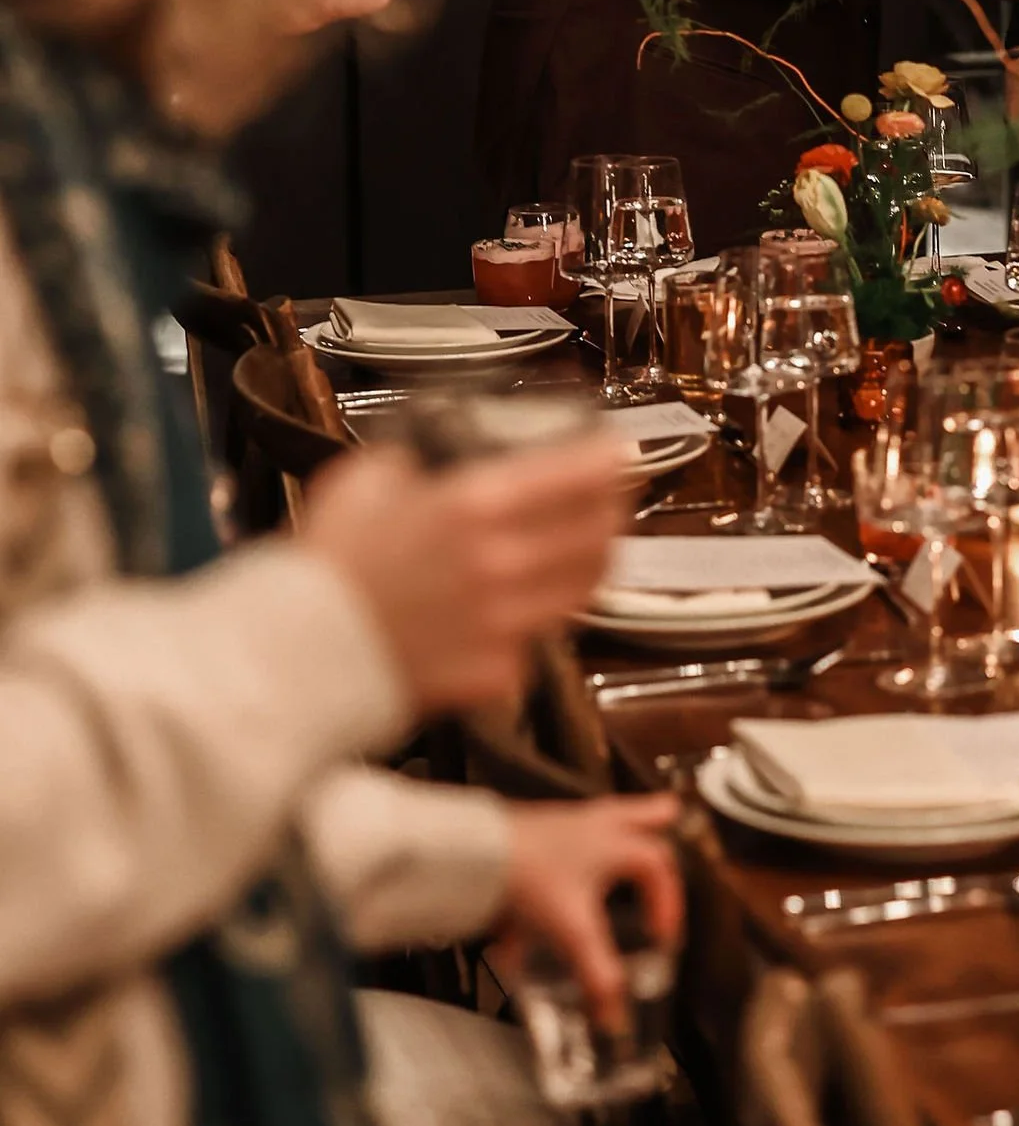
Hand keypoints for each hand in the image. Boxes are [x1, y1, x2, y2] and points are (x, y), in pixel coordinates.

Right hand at [303, 437, 630, 715]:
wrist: (294, 656)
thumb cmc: (322, 572)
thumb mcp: (363, 480)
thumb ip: (411, 458)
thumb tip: (428, 453)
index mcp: (473, 507)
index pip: (577, 475)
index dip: (608, 461)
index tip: (616, 453)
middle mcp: (501, 564)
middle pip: (597, 532)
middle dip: (614, 508)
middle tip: (612, 497)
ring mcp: (503, 623)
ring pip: (583, 588)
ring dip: (593, 561)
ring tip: (587, 545)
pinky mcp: (494, 672)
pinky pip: (538, 642)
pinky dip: (540, 621)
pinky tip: (529, 604)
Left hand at [493, 794, 681, 1033]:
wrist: (473, 851)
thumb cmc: (527, 876)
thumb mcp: (572, 931)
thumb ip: (597, 975)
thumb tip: (615, 1017)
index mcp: (613, 846)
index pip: (657, 867)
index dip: (668, 900)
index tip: (663, 935)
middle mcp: (591, 829)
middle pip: (634, 815)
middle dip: (654, 819)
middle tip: (670, 816)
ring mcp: (559, 824)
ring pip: (598, 816)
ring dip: (613, 824)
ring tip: (618, 825)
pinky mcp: (528, 829)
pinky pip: (561, 831)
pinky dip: (570, 841)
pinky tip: (559, 862)